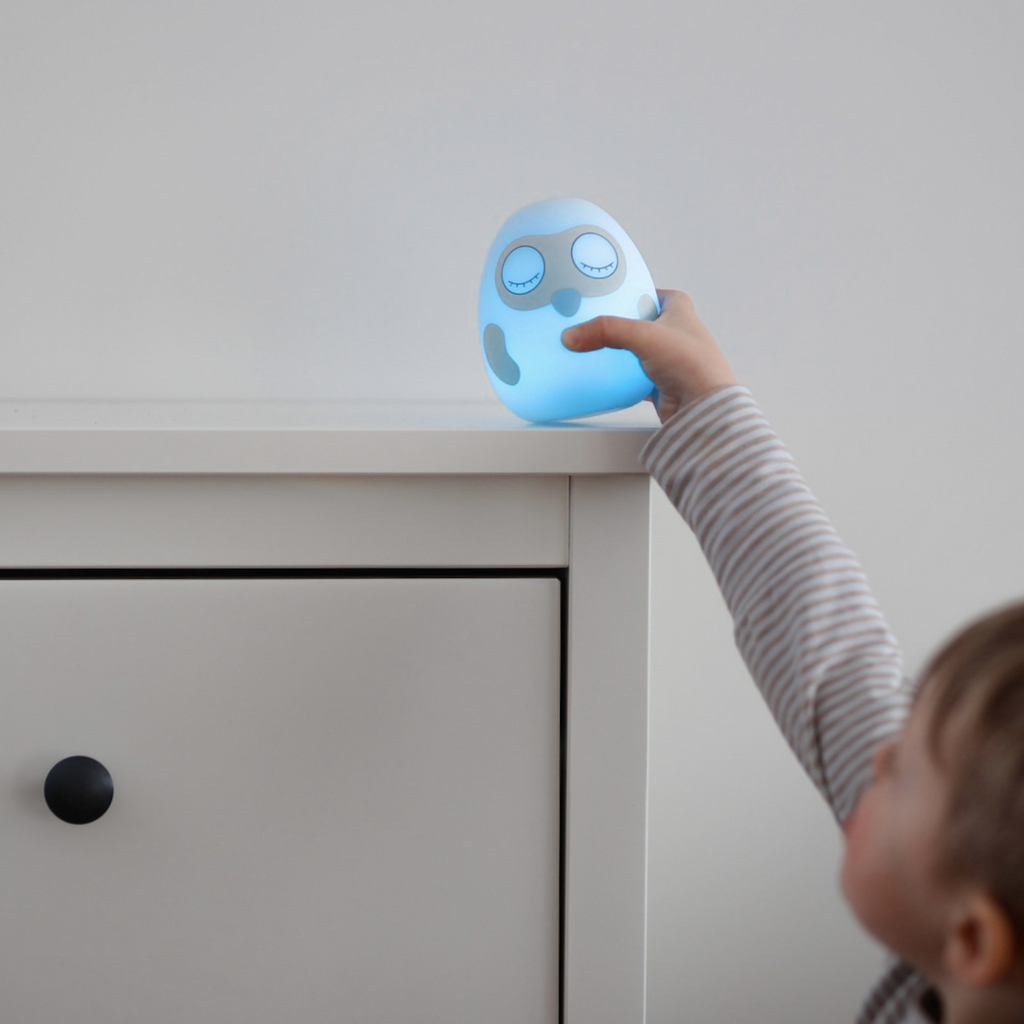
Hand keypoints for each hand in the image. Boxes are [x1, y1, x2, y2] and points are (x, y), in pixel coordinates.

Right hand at [561, 290, 736, 422]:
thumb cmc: (693, 365)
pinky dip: (620, 378)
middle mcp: (677, 334)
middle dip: (622, 325)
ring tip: (598, 349)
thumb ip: (606, 330)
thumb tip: (574, 335)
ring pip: (637, 352)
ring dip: (621, 353)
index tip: (616, 295)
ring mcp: (669, 361)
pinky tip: (606, 376)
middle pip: (642, 323)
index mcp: (681, 312)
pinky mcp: (660, 384)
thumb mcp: (644, 335)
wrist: (701, 408)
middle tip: (599, 324)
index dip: (639, 292)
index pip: (657, 294)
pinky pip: (633, 377)